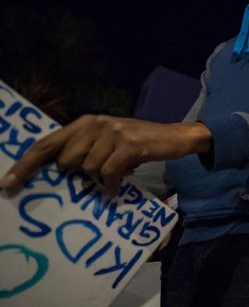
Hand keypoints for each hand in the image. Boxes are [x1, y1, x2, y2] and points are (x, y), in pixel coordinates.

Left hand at [0, 114, 211, 193]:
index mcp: (85, 122)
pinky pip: (109, 173)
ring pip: (89, 168)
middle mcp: (95, 123)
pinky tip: (119, 184)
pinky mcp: (129, 144)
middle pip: (67, 161)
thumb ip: (84, 151)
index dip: (25, 164)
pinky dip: (113, 184)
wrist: (173, 137)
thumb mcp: (107, 143)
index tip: (8, 183)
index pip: (46, 144)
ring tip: (118, 171)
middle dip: (81, 173)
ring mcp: (113, 132)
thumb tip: (59, 171)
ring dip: (103, 177)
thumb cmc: (137, 145)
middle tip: (101, 171)